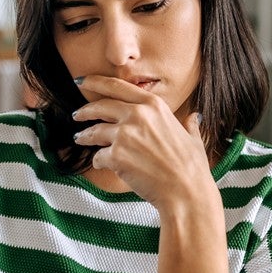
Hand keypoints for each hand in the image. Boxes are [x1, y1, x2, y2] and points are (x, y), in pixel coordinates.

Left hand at [71, 74, 214, 208]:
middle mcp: (138, 115)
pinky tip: (101, 164)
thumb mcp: (192, 138)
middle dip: (85, 110)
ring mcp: (125, 134)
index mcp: (154, 105)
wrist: (186, 191)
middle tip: (77, 114)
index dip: (96, 82)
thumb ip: (188, 124)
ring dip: (84, 136)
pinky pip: (98, 156)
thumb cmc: (192, 167)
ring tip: (79, 138)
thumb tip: (194, 117)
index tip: (82, 81)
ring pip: (94, 131)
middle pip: (100, 106)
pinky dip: (98, 161)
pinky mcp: (116, 155)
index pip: (117, 86)